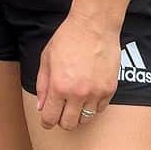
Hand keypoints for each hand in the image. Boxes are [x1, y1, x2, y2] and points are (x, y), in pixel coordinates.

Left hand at [35, 12, 118, 130]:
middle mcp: (78, 94)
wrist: (94, 25)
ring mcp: (96, 93)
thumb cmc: (68, 38)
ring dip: (78, 114)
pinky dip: (93, 105)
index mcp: (59, 86)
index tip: (47, 119)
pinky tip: (89, 93)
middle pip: (68, 124)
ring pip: (85, 119)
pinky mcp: (110, 89)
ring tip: (75, 101)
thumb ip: (42, 85)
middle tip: (61, 109)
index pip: (50, 118)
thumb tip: (41, 107)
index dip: (46, 121)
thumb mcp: (47, 58)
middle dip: (61, 119)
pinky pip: (100, 109)